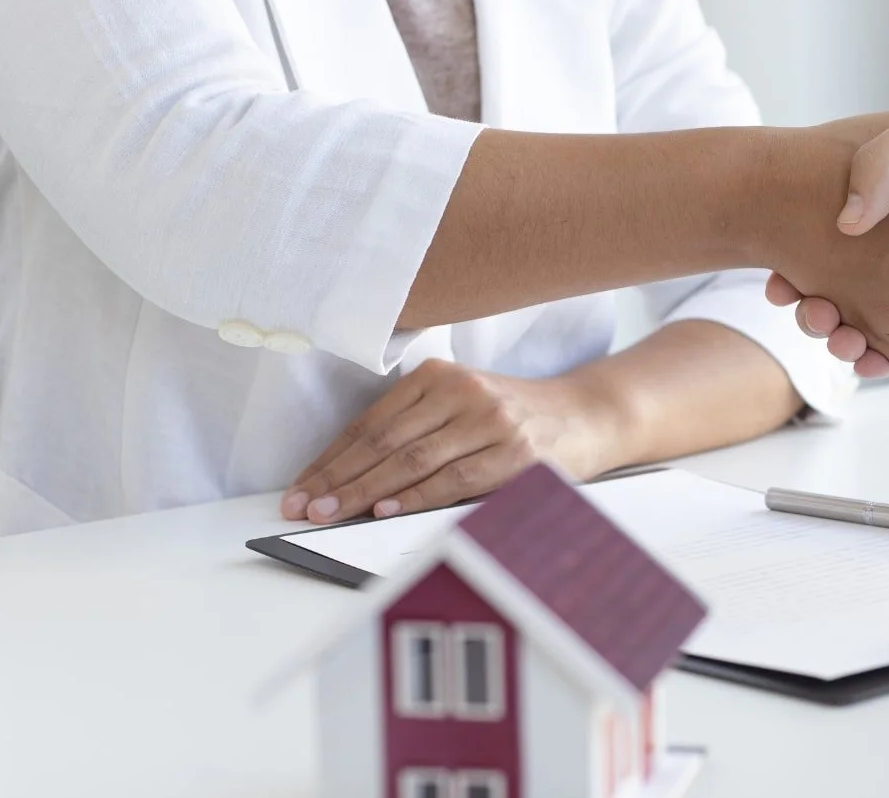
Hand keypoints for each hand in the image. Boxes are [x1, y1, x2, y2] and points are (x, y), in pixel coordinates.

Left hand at [280, 359, 620, 523]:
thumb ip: (416, 426)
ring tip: (330, 514)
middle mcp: (463, 391)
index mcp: (439, 374)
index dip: (331, 458)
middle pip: (384, 441)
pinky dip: (417, 497)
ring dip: (365, 492)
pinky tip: (387, 509)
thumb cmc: (515, 418)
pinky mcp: (515, 453)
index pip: (371, 422)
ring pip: (412, 461)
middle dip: (337, 479)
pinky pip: (455, 479)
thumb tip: (349, 476)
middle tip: (302, 507)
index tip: (301, 488)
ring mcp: (491, 421)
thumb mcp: (463, 404)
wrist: (587, 415)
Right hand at [768, 104, 888, 375]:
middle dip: (820, 314)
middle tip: (808, 308)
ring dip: (846, 337)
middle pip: (845, 304)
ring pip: (873, 335)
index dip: (805, 276)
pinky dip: (882, 357)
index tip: (786, 280)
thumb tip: (848, 224)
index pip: (832, 260)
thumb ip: (883, 161)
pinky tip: (861, 346)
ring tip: (828, 321)